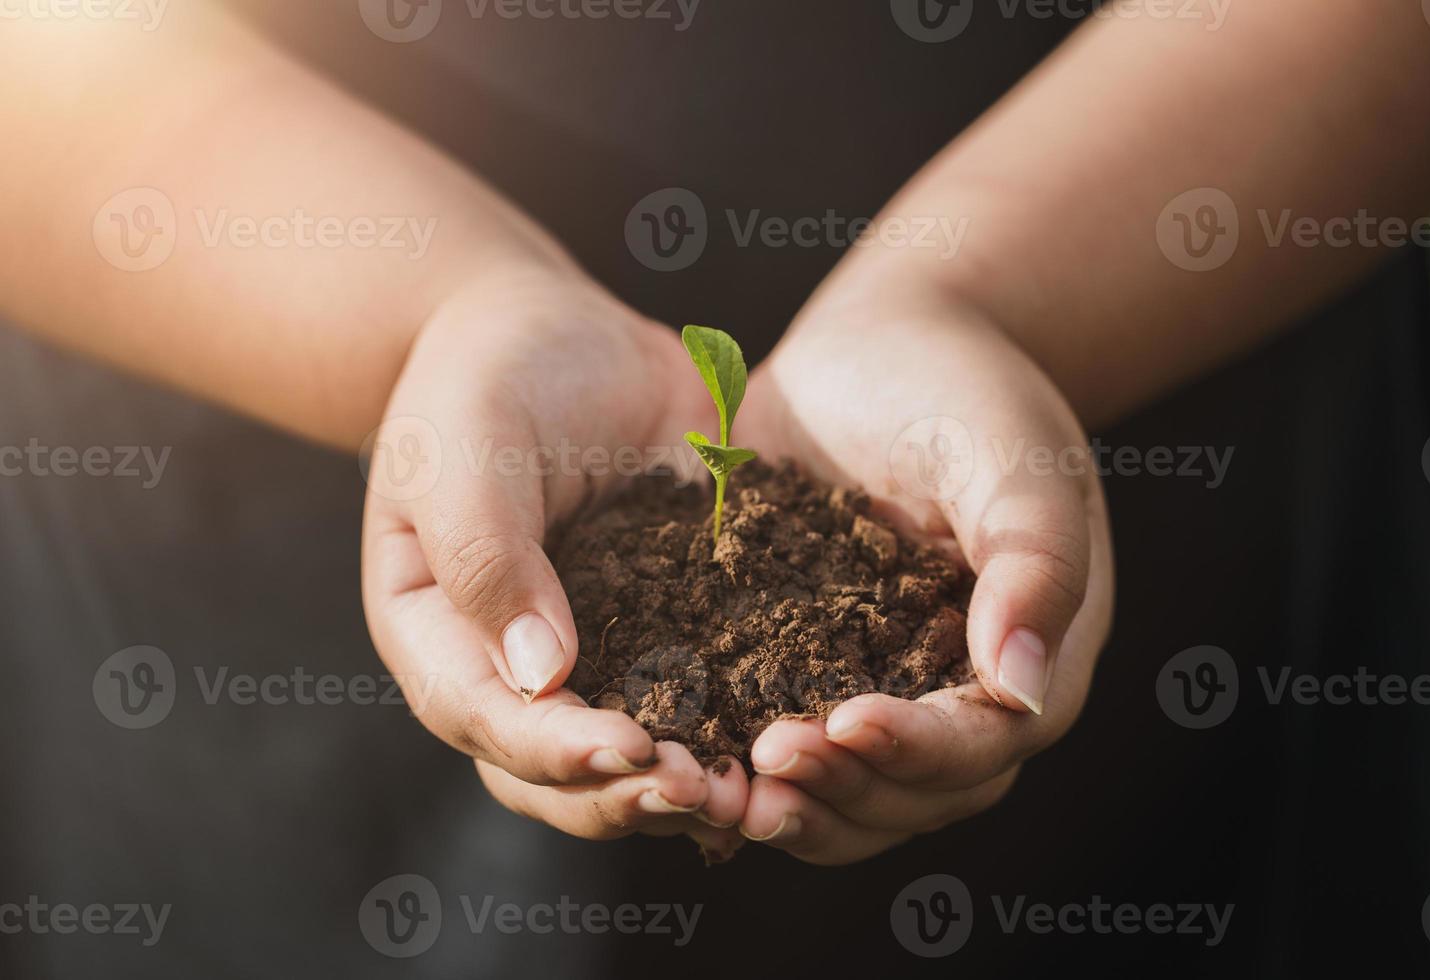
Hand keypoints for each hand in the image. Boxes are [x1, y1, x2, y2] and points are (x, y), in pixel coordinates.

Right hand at [360, 269, 747, 860]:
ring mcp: (591, 653)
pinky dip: (740, 728)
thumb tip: (541, 675)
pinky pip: (698, 695)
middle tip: (703, 793)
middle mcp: (508, 665)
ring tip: (758, 795)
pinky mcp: (665, 628)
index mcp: (436, 630)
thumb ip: (486, 551)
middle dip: (626, 792)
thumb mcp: (465, 442)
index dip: (553, 748)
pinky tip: (799, 740)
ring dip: (688, 783)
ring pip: (628, 756)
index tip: (629, 752)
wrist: (556, 332)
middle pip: (551, 770)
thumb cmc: (486, 372)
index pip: (482, 716)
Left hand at [732, 278, 1114, 863]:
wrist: (883, 349)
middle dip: (841, 791)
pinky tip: (679, 758)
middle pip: (910, 795)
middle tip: (764, 768)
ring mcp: (877, 691)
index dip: (918, 749)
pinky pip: (776, 739)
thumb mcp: (1012, 456)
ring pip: (844, 794)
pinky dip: (735, 763)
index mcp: (1029, 659)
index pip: (982, 743)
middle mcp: (955, 697)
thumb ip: (1035, 562)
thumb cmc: (965, 388)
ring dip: (788, 804)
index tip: (844, 721)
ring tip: (716, 793)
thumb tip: (1020, 689)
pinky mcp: (802, 670)